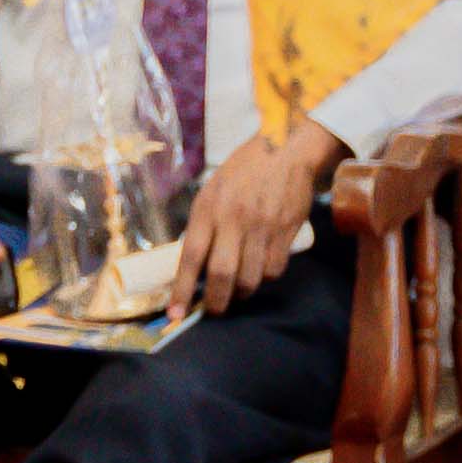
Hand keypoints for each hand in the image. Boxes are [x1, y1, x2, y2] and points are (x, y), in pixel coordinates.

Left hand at [175, 117, 335, 316]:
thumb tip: (194, 265)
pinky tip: (260, 270)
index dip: (183, 289)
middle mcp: (235, 219)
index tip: (176, 314)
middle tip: (213, 310)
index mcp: (210, 207)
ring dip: (241, 293)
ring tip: (237, 290)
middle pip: (222, 274)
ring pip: (250, 278)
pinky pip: (273, 270)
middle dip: (216, 302)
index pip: (191, 256)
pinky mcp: (286, 231)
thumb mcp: (213, 189)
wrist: (285, 148)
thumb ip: (204, 224)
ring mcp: (262, 226)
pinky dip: (264, 278)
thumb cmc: (243, 169)